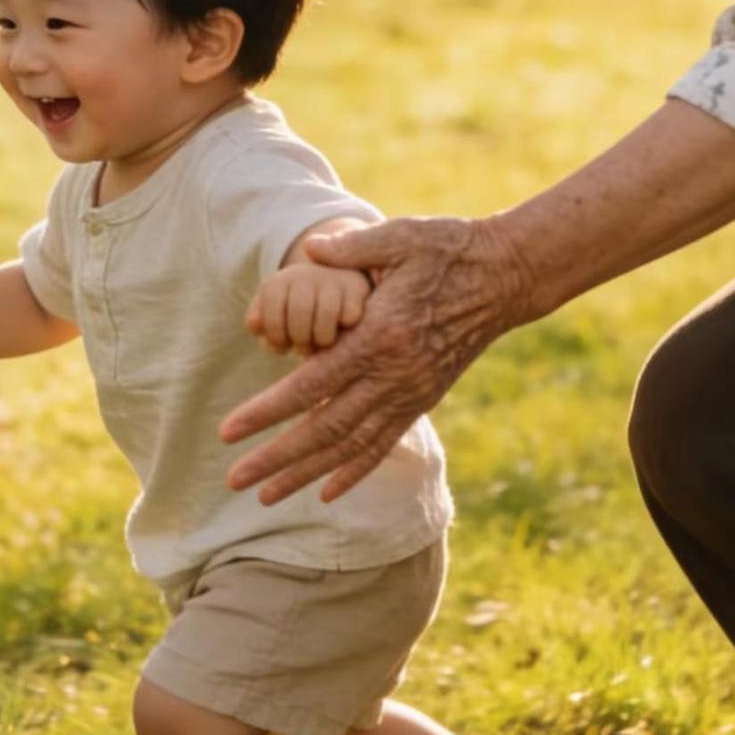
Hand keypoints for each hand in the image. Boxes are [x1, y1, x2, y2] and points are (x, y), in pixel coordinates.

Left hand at [221, 215, 533, 503]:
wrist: (504, 276)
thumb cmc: (448, 249)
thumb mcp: (400, 237)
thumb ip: (352, 248)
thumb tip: (308, 249)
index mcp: (380, 337)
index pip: (312, 386)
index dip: (267, 411)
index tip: (229, 430)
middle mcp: (395, 376)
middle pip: (325, 429)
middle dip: (277, 458)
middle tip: (234, 478)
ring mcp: (411, 393)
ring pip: (351, 446)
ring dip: (306, 474)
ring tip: (266, 497)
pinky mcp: (423, 399)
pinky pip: (384, 443)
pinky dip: (355, 471)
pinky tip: (327, 493)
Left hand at [246, 259, 371, 353]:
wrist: (336, 284)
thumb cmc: (299, 311)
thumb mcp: (276, 314)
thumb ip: (260, 322)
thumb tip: (255, 325)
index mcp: (280, 281)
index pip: (271, 308)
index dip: (275, 334)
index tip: (282, 347)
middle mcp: (306, 274)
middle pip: (299, 313)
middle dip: (300, 339)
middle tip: (304, 346)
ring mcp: (334, 280)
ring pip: (326, 317)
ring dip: (322, 339)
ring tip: (321, 343)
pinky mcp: (358, 289)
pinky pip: (350, 317)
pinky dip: (345, 330)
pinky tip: (342, 330)